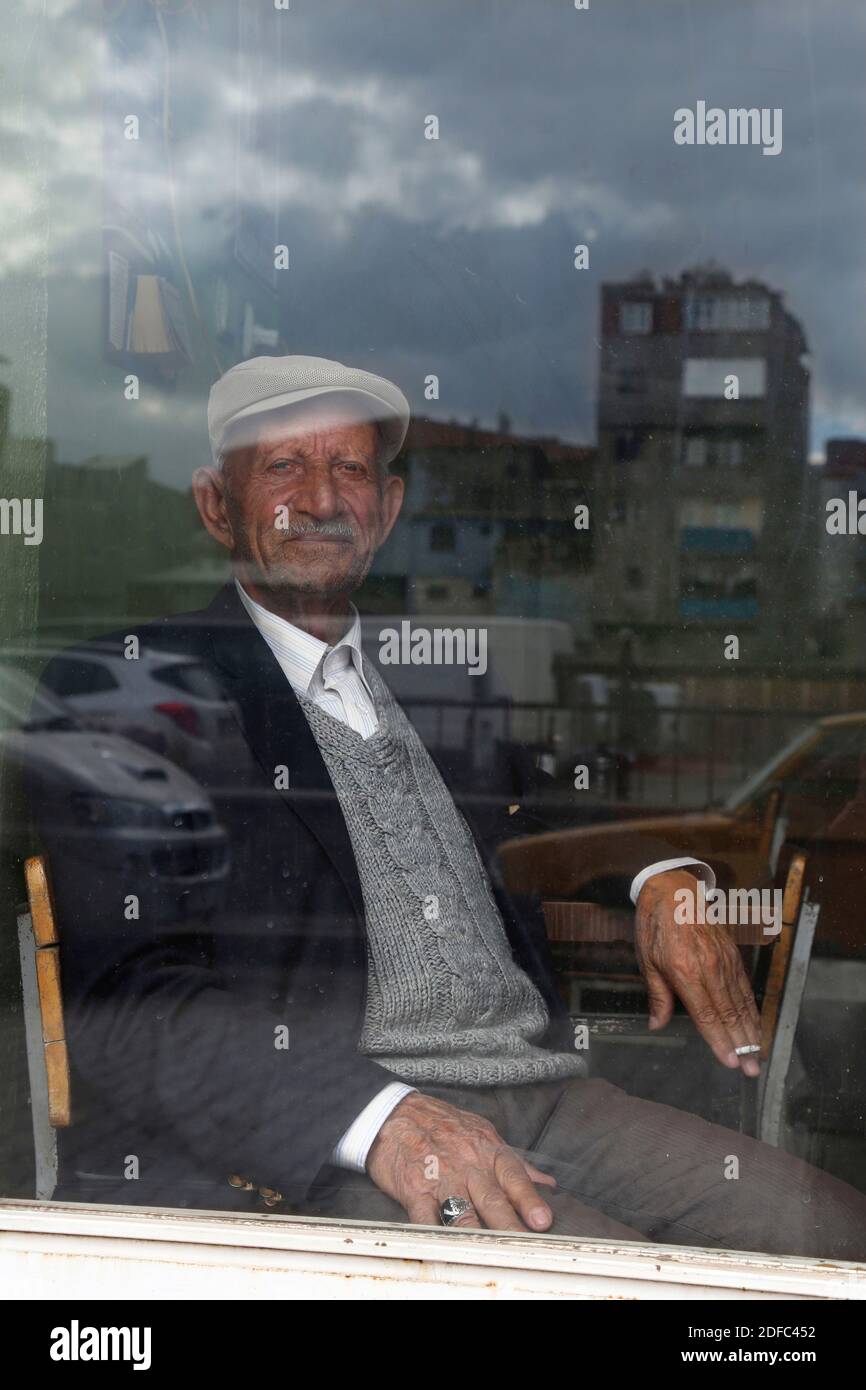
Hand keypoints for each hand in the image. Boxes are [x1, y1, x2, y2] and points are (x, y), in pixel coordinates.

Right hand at [367, 1091, 556, 1230]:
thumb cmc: (443, 1125)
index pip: (513, 1176)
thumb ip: (515, 1162)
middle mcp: (466, 1165)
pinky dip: (433, 1232)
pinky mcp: (414, 1189)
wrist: (394, 1112)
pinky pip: (425, 1216)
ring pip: (462, 1211)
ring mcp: (440, 1178)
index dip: (529, 1199)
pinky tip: (443, 1245)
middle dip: (509, 1224)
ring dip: (476, 1233)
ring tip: (490, 1253)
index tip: (543, 1220)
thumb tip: (547, 1183)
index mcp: (487, 1151)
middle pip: (491, 1198)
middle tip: (524, 1243)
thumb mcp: (483, 1133)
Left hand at [635, 869, 761, 1075]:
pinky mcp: (732, 955)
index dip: (720, 1041)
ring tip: (758, 1055)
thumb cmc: (656, 926)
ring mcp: (725, 961)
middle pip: (729, 1014)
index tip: (730, 1062)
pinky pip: (744, 987)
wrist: (674, 890)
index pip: (707, 1015)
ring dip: (751, 1031)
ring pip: (741, 1002)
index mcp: (685, 972)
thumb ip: (657, 996)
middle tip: (752, 1070)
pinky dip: (752, 1008)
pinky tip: (756, 1024)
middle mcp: (710, 968)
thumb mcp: (647, 960)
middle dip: (742, 1045)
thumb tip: (656, 1025)